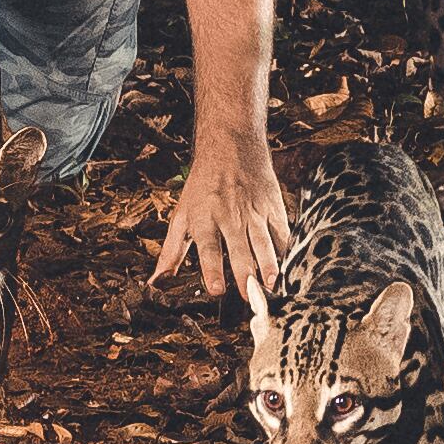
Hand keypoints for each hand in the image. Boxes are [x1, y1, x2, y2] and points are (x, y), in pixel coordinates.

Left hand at [149, 131, 289, 296]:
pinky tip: (288, 267)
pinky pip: (281, 232)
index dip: (212, 270)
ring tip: (271, 285)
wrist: (230, 147)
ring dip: (269, 266)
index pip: (208, 248)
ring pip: (263, 242)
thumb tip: (155, 283)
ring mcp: (253, 211)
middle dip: (245, 274)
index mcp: (204, 218)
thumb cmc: (202, 187)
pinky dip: (285, 250)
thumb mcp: (181, 216)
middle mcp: (230, 216)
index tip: (216, 290)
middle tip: (249, 297)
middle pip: (239, 249)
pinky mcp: (272, 206)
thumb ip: (171, 252)